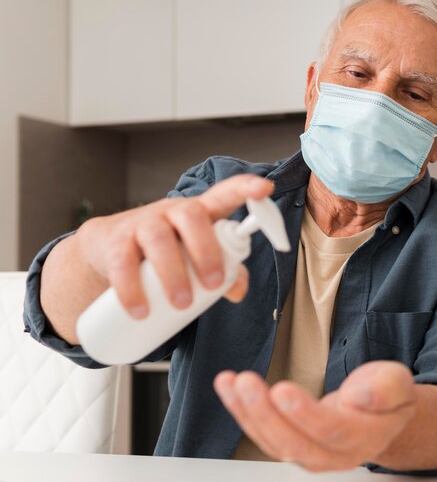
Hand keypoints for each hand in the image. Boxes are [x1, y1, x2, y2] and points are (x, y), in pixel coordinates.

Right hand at [76, 174, 273, 317]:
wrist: (108, 249)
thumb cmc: (167, 251)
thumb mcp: (197, 256)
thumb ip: (226, 270)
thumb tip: (238, 291)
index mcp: (200, 212)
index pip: (225, 193)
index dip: (245, 188)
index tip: (265, 188)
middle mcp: (172, 211)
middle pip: (191, 216)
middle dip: (206, 250)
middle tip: (213, 285)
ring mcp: (142, 223)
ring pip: (158, 238)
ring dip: (172, 274)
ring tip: (181, 304)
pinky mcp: (115, 243)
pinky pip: (122, 262)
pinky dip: (132, 290)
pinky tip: (140, 311)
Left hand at [214, 361, 416, 471]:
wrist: (379, 414)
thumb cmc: (386, 395)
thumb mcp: (397, 382)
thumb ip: (385, 389)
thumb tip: (361, 397)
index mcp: (365, 438)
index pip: (333, 432)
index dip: (306, 415)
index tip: (283, 390)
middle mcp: (336, 455)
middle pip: (296, 445)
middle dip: (266, 414)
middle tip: (247, 383)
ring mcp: (312, 454)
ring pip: (275, 442)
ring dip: (248, 412)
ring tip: (231, 382)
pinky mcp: (293, 444)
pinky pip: (264, 434)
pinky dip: (243, 411)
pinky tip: (230, 389)